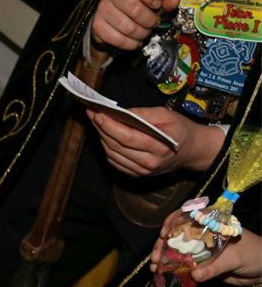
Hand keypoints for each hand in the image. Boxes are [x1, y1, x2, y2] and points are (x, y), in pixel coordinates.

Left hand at [87, 106, 223, 175]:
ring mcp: (142, 171)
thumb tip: (119, 112)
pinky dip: (107, 148)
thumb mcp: (166, 115)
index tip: (97, 113)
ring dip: (101, 137)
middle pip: (116, 146)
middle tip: (92, 113)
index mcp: (159, 147)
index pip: (127, 137)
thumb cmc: (180, 130)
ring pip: (112, 154)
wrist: (193, 151)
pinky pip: (115, 161)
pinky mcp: (137, 174)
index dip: (109, 126)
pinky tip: (105, 135)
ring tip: (97, 122)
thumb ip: (142, 114)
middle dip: (101, 128)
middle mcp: (149, 163)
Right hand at [91, 0, 181, 49]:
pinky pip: (118, 39)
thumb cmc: (138, 4)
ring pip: (128, 27)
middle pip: (135, 9)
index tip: (157, 5)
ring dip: (142, 34)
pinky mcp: (97, 25)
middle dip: (150, 21)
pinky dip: (131, 44)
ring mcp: (102, 8)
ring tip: (145, 32)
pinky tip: (135, 41)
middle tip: (154, 23)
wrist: (113, 18)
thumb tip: (173, 0)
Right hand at [151, 215, 261, 285]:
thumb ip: (215, 267)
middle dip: (163, 244)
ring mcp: (200, 249)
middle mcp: (202, 234)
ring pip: (177, 250)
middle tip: (155, 256)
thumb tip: (194, 275)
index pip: (187, 216)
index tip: (164, 234)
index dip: (173, 222)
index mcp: (211, 224)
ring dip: (164, 258)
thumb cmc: (254, 254)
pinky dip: (172, 269)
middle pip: (177, 234)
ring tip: (154, 267)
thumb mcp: (236, 258)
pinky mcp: (201, 264)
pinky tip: (161, 273)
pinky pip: (183, 265)